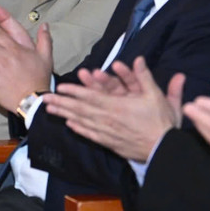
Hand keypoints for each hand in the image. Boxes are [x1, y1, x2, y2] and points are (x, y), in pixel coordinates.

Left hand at [41, 57, 184, 162]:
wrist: (165, 151)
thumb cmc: (162, 123)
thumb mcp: (157, 96)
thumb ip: (145, 77)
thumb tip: (139, 59)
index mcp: (117, 106)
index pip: (91, 97)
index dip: (75, 91)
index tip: (61, 87)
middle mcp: (108, 119)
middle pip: (81, 109)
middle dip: (62, 103)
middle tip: (45, 99)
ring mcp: (108, 132)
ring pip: (82, 122)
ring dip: (65, 115)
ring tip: (50, 110)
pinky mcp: (110, 143)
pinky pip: (91, 135)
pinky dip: (79, 129)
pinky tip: (69, 125)